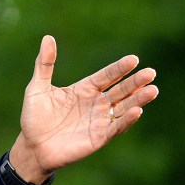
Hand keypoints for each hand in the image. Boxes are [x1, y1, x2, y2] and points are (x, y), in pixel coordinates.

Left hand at [9, 35, 158, 183]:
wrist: (32, 146)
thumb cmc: (34, 117)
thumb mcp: (37, 88)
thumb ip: (44, 64)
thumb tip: (48, 38)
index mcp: (84, 89)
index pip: (106, 76)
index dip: (119, 68)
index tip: (134, 59)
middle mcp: (96, 104)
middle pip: (120, 90)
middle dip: (135, 82)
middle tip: (150, 72)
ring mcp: (99, 121)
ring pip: (123, 108)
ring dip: (138, 99)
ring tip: (153, 90)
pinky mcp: (99, 138)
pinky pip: (116, 127)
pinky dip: (126, 120)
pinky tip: (137, 111)